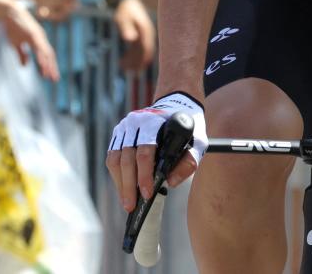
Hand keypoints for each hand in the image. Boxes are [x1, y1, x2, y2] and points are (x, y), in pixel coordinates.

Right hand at [3, 2, 59, 80]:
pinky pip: (40, 48)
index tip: (50, 77)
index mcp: (38, 40)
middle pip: (50, 55)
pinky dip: (42, 57)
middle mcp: (41, 38)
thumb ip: (21, 54)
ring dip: (48, 65)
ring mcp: (38, 36)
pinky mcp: (33, 34)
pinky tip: (43, 65)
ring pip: (46, 53)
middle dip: (52, 68)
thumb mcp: (16, 43)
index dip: (49, 66)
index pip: (46, 55)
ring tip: (49, 76)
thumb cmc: (12, 27)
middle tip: (55, 79)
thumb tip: (25, 66)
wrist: (8, 13)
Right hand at [105, 92, 205, 212]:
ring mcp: (124, 127)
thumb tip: (170, 182)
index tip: (147, 194)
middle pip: (126, 158)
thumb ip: (189, 161)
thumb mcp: (198, 140)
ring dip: (120, 183)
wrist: (176, 104)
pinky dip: (117, 175)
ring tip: (127, 202)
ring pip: (115, 159)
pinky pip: (112, 157)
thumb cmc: (188, 126)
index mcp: (154, 122)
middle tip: (132, 207)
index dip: (144, 176)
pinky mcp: (119, 134)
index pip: (145, 152)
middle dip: (128, 186)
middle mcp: (135, 122)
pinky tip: (124, 188)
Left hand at [114, 0, 155, 72]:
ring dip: (134, 60)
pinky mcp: (141, 37)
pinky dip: (131, 56)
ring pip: (141, 52)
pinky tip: (122, 62)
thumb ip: (126, 28)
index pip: (147, 49)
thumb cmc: (124, 9)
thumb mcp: (123, 18)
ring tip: (123, 68)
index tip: (136, 69)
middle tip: (128, 71)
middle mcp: (148, 35)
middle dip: (138, 62)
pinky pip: (138, 49)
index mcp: (146, 31)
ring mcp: (145, 36)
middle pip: (145, 53)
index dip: (142, 60)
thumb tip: (130, 40)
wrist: (127, 1)